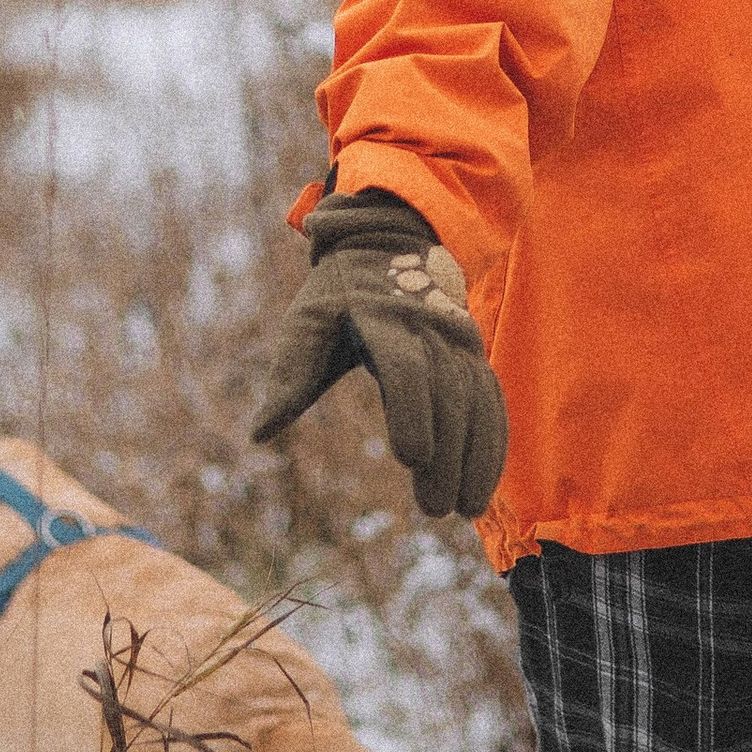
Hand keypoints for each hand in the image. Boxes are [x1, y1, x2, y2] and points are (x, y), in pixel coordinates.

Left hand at [251, 188, 508, 521]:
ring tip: (461, 510)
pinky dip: (492, 444)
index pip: (407, 366)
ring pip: (476, 402)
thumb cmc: (338, 292)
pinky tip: (481, 488)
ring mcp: (460, 341)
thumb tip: (259, 433)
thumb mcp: (308, 320)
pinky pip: (492, 401)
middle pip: (447, 394)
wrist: (391, 242)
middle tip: (433, 508)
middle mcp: (432, 328)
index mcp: (386, 316)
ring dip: (475, 457)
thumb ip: (291, 373)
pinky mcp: (474, 356)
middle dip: (446, 454)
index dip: (411, 409)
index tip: (410, 459)